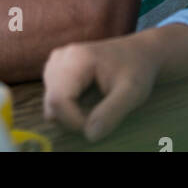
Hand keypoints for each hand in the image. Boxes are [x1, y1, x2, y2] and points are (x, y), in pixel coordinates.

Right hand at [43, 33, 161, 142]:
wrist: (137, 52)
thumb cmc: (136, 69)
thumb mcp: (132, 92)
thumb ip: (111, 113)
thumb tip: (90, 135)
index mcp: (77, 58)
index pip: (58, 100)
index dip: (74, 121)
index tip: (96, 126)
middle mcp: (60, 57)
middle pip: (51, 102)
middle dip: (72, 118)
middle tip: (98, 117)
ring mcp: (56, 62)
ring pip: (50, 102)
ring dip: (69, 113)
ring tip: (94, 106)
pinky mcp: (56, 69)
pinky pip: (52, 97)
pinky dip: (67, 107)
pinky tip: (86, 100)